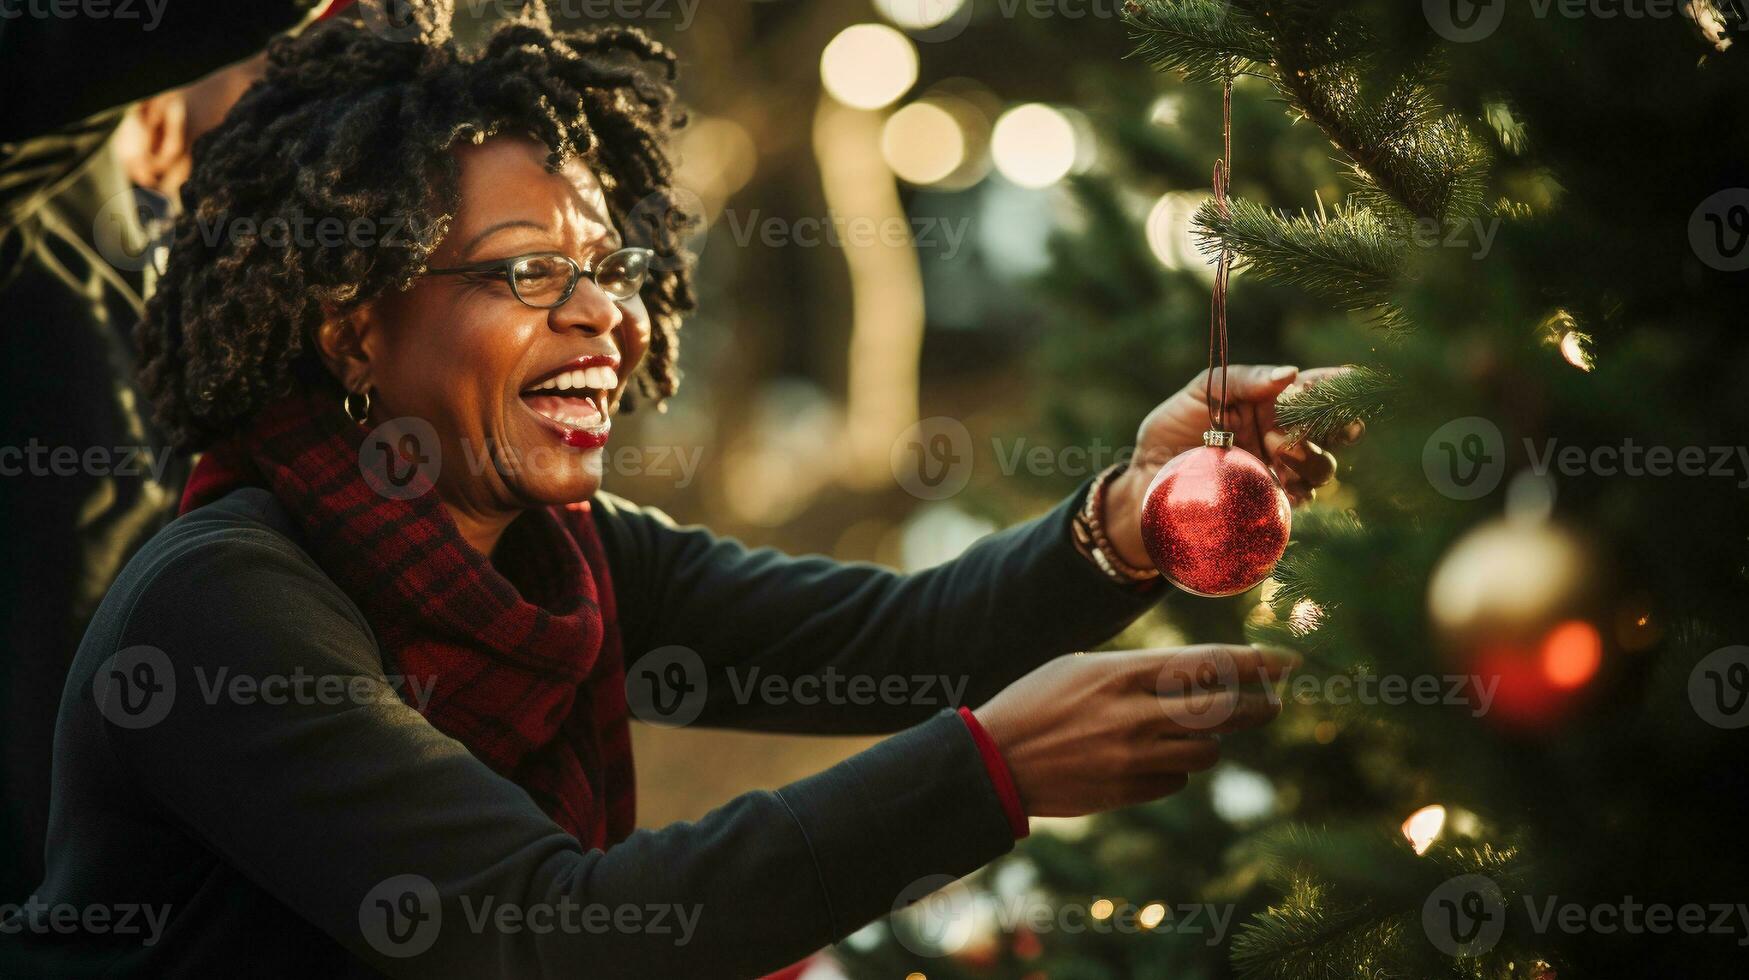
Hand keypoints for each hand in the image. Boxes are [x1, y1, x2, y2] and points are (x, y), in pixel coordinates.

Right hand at [972, 645, 1295, 816]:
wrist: (995, 761)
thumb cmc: (1037, 702)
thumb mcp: (1085, 669)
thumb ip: (1140, 673)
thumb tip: (1197, 679)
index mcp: (1125, 673)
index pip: (1210, 665)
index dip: (1256, 664)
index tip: (1288, 663)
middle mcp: (1137, 715)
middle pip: (1225, 711)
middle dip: (1257, 705)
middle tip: (1274, 702)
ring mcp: (1134, 758)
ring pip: (1205, 751)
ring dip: (1203, 740)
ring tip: (1178, 732)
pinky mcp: (1128, 792)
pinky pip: (1175, 780)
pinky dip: (1170, 768)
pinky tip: (1143, 758)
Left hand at [1102, 365, 1363, 568]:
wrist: (1147, 479)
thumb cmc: (1173, 428)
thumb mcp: (1203, 391)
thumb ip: (1245, 379)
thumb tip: (1291, 373)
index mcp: (1273, 403)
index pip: (1316, 390)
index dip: (1338, 386)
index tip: (1350, 380)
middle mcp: (1285, 437)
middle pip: (1333, 431)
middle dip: (1329, 425)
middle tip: (1296, 422)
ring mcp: (1281, 473)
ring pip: (1322, 468)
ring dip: (1309, 458)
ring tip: (1276, 450)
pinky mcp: (1271, 504)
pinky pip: (1302, 500)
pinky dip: (1298, 491)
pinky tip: (1281, 484)